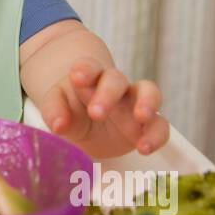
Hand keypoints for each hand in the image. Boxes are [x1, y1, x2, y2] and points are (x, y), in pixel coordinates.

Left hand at [38, 56, 168, 157]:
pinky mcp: (147, 124)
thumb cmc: (71, 112)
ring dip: (147, 103)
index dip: (85, 69)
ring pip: (149, 92)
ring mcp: (134, 103)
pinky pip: (160, 125)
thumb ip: (55, 112)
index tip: (77, 77)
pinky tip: (144, 148)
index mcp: (89, 77)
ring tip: (142, 117)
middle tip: (96, 112)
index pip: (89, 67)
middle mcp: (114, 86)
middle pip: (116, 80)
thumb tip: (58, 125)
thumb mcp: (57, 109)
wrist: (87, 128)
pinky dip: (156, 135)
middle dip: (108, 93)